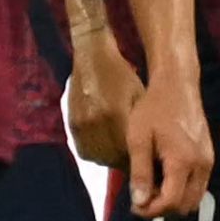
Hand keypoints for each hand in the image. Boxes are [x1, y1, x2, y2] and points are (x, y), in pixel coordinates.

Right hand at [65, 23, 136, 172]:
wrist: (92, 57)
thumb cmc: (120, 75)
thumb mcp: (138, 97)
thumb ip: (140, 125)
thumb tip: (147, 150)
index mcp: (115, 114)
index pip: (128, 151)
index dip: (139, 161)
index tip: (147, 163)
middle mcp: (95, 122)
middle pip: (112, 157)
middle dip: (125, 162)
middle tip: (136, 162)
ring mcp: (81, 124)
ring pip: (97, 157)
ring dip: (110, 160)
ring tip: (121, 156)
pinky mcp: (72, 124)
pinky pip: (84, 151)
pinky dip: (96, 154)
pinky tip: (106, 148)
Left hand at [123, 56, 213, 218]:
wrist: (178, 87)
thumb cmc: (153, 110)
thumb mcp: (138, 140)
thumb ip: (139, 172)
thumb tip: (140, 202)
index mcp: (183, 162)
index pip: (172, 201)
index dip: (151, 211)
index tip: (133, 207)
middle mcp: (202, 166)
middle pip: (186, 205)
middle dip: (163, 209)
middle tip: (140, 200)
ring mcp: (209, 162)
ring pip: (195, 198)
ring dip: (173, 201)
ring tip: (149, 190)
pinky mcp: (209, 158)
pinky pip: (198, 186)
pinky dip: (182, 190)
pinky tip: (162, 179)